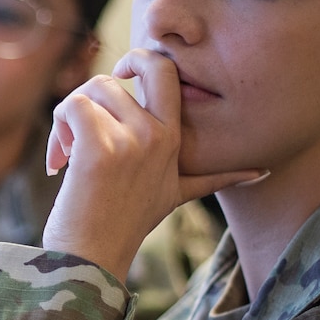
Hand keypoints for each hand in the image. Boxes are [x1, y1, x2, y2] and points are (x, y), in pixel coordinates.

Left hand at [44, 53, 262, 278]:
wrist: (92, 259)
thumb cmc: (124, 225)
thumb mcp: (176, 195)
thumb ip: (215, 178)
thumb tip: (261, 172)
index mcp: (175, 139)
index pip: (168, 73)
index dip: (142, 60)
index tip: (120, 76)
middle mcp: (159, 136)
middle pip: (132, 70)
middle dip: (103, 79)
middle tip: (80, 110)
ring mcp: (131, 140)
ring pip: (91, 91)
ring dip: (68, 119)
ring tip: (67, 156)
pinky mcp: (99, 147)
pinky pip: (72, 106)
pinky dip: (58, 129)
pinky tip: (59, 162)